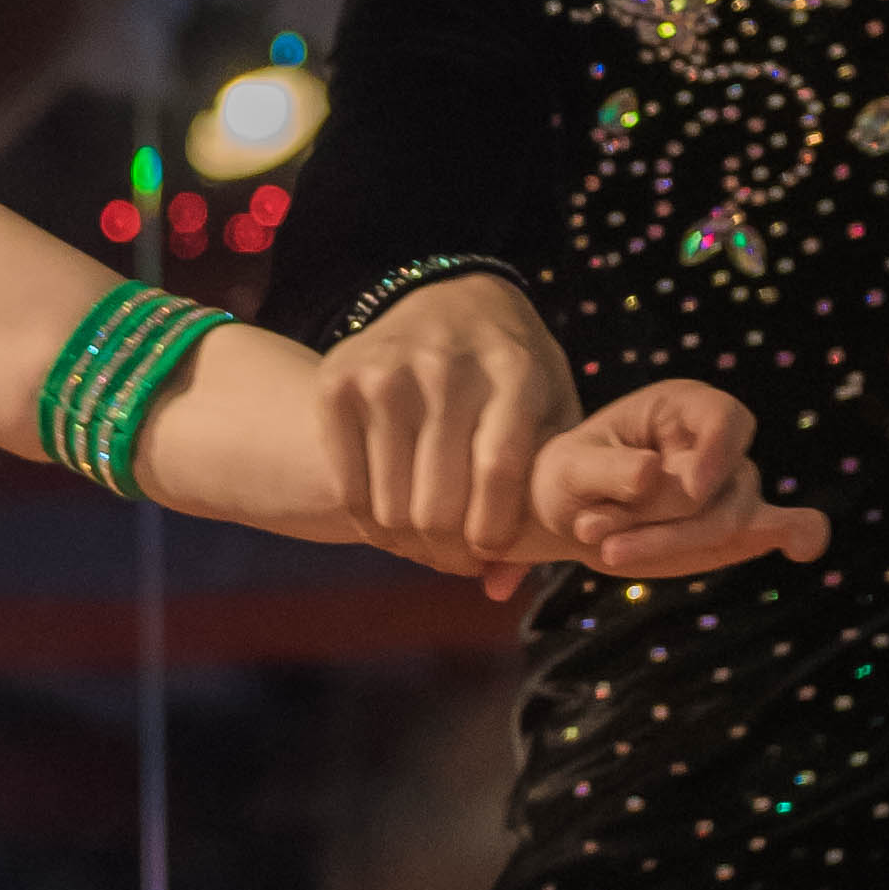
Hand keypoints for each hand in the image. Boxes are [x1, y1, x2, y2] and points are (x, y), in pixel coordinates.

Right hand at [315, 277, 583, 588]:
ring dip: (408, 543)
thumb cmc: (514, 374)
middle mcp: (445, 366)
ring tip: (426, 546)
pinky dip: (368, 522)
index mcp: (513, 370)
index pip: (497, 470)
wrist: (451, 301)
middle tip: (456, 558)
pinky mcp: (338, 381)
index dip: (492, 531)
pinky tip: (391, 525)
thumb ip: (544, 493)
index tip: (488, 550)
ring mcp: (385, 372)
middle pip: (437, 499)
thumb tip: (499, 587)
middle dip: (448, 550)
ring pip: (389, 503)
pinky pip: (347, 485)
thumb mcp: (550, 415)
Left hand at [537, 379, 829, 581]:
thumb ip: (610, 470)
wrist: (569, 512)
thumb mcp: (571, 468)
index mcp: (684, 407)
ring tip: (605, 550)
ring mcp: (728, 489)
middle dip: (664, 520)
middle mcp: (717, 444)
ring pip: (731, 522)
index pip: (726, 418)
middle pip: (724, 485)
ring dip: (666, 543)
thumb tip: (651, 473)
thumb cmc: (569, 476)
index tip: (692, 488)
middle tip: (595, 535)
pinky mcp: (732, 531)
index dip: (718, 452)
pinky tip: (804, 547)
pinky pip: (779, 527)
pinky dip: (796, 535)